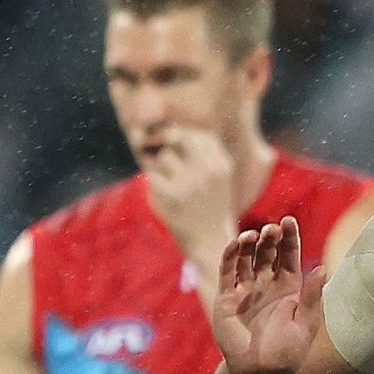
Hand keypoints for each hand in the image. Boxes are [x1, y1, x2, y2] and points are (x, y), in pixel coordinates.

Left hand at [143, 126, 237, 262]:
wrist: (210, 242)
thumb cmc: (209, 205)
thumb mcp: (215, 176)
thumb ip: (198, 152)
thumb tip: (163, 131)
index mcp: (222, 164)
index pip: (200, 134)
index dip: (186, 139)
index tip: (182, 153)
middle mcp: (208, 170)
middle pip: (179, 137)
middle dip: (169, 145)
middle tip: (168, 162)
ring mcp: (190, 182)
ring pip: (164, 157)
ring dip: (163, 169)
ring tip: (175, 188)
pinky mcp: (170, 194)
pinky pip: (152, 175)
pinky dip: (155, 185)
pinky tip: (167, 198)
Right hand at [214, 218, 323, 373]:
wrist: (260, 373)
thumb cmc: (287, 352)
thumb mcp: (305, 324)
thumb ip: (312, 297)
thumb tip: (323, 268)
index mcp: (290, 287)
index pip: (289, 254)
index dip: (289, 237)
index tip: (289, 220)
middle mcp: (267, 284)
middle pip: (268, 252)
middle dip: (270, 238)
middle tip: (272, 229)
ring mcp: (246, 289)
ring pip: (246, 258)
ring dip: (249, 244)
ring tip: (253, 235)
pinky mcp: (227, 298)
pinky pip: (227, 272)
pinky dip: (229, 257)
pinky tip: (234, 244)